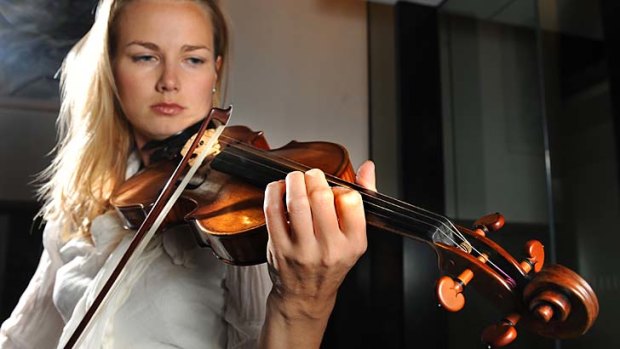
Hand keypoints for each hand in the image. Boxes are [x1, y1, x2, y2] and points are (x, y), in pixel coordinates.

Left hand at [262, 160, 374, 338]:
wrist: (306, 295)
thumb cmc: (331, 261)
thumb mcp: (354, 236)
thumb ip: (362, 199)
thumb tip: (367, 167)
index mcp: (353, 242)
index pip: (351, 199)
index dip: (341, 188)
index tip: (334, 192)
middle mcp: (329, 248)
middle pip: (321, 196)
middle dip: (314, 177)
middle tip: (312, 176)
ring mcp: (302, 249)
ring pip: (297, 201)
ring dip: (294, 180)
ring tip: (296, 179)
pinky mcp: (279, 248)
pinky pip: (273, 210)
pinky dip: (274, 192)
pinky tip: (279, 189)